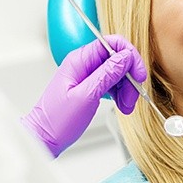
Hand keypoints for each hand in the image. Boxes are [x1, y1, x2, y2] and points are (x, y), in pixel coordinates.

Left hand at [21, 35, 146, 156]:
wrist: (44, 139)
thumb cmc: (57, 121)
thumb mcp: (86, 96)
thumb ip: (107, 74)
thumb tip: (125, 57)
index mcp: (80, 60)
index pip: (112, 43)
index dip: (129, 56)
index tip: (138, 74)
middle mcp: (84, 64)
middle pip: (117, 59)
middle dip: (129, 77)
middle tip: (133, 97)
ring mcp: (87, 75)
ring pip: (117, 72)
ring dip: (127, 88)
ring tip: (126, 107)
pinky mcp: (90, 86)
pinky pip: (112, 83)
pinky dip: (120, 94)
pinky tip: (122, 106)